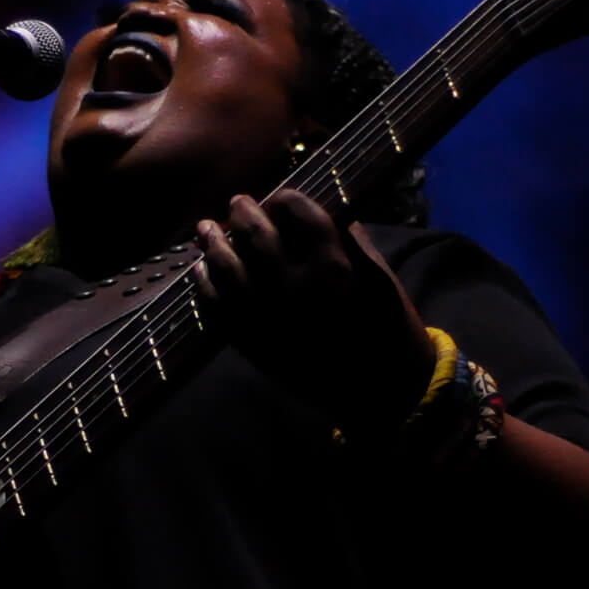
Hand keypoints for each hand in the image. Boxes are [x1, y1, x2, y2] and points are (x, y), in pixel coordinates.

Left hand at [191, 192, 437, 431]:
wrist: (380, 389)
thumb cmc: (387, 326)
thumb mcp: (379, 275)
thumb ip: (348, 238)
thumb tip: (316, 209)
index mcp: (333, 265)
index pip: (298, 211)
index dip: (283, 199)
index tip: (277, 198)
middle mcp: (295, 287)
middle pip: (256, 235)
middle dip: (242, 213)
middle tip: (237, 203)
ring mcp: (268, 317)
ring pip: (227, 268)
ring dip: (213, 245)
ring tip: (205, 230)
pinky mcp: (252, 344)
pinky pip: (216, 309)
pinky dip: (204, 287)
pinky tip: (201, 272)